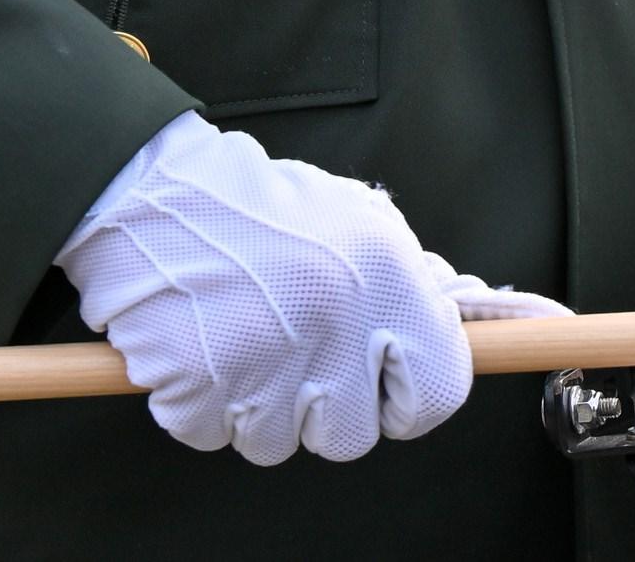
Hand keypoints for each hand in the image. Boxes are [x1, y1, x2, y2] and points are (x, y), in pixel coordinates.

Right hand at [57, 112, 562, 463]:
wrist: (150, 189)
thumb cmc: (258, 206)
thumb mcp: (357, 219)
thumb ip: (411, 277)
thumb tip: (484, 319)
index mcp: (385, 278)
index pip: (439, 392)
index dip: (410, 400)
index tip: (386, 389)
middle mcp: (335, 322)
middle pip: (351, 437)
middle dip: (322, 410)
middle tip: (294, 358)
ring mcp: (264, 360)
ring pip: (277, 444)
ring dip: (255, 408)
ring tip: (240, 340)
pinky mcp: (198, 384)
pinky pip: (209, 436)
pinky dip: (197, 406)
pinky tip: (198, 347)